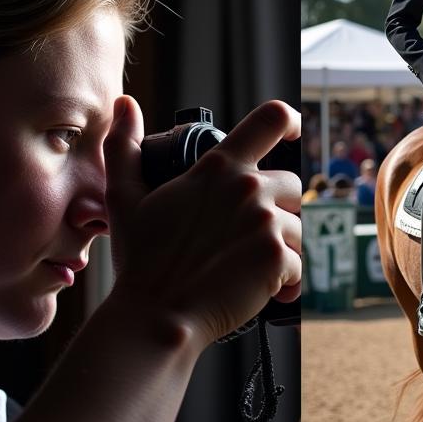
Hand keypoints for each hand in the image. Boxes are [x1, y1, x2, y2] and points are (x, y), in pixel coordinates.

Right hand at [103, 97, 301, 345]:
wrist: (157, 316)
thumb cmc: (141, 260)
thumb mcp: (123, 197)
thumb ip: (124, 146)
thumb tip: (125, 105)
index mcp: (219, 168)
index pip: (271, 120)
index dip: (291, 121)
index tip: (295, 132)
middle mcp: (248, 189)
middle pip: (293, 184)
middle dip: (279, 210)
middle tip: (248, 238)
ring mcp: (265, 223)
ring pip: (297, 228)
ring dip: (281, 248)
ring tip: (248, 267)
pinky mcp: (278, 258)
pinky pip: (298, 265)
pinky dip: (285, 281)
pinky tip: (260, 290)